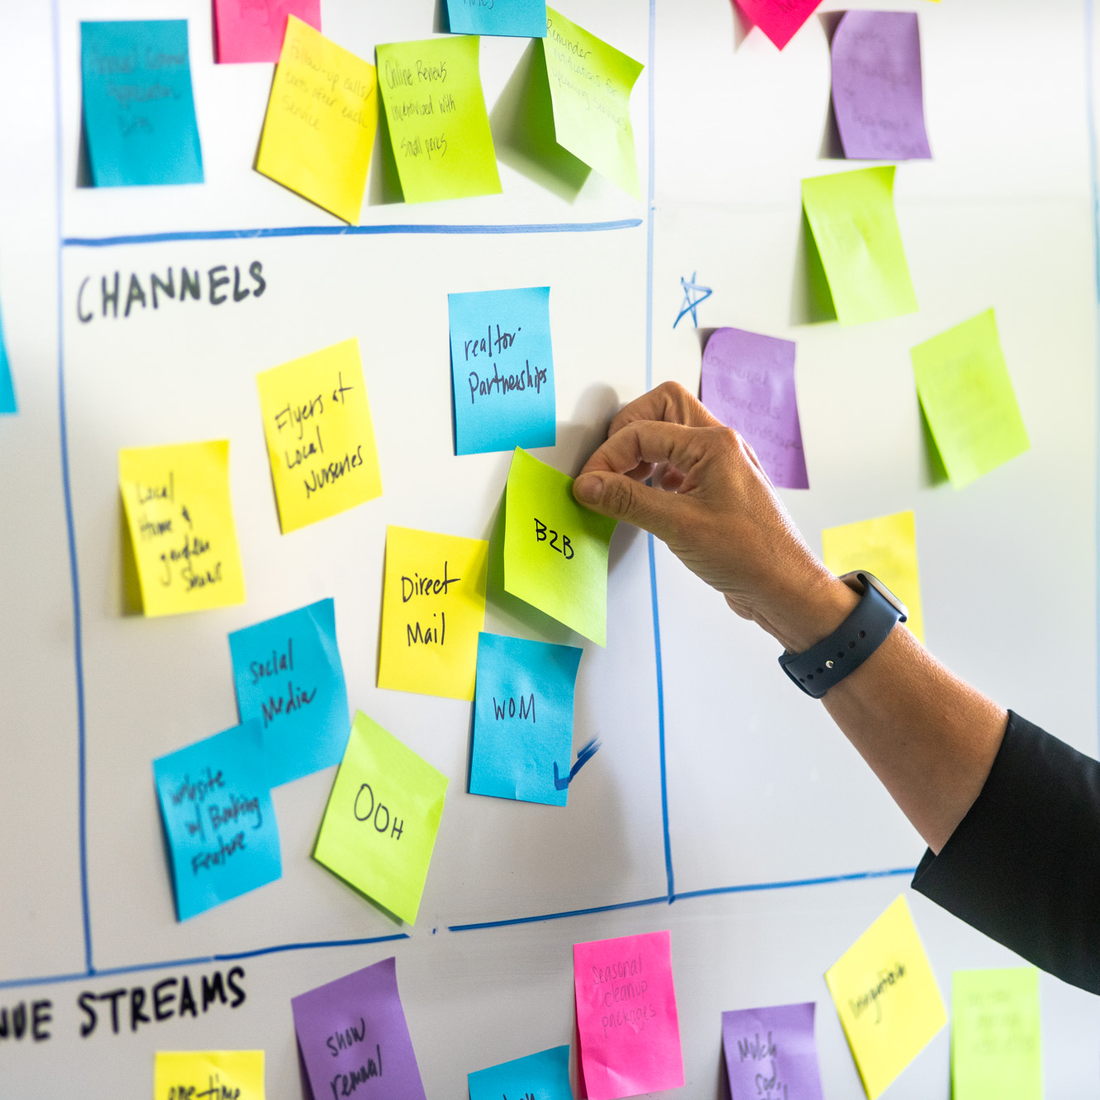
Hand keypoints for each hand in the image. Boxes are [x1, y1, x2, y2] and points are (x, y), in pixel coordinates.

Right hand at [573, 382, 855, 651]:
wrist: (785, 588)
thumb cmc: (750, 556)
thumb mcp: (679, 525)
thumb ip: (628, 501)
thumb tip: (589, 485)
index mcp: (714, 443)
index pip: (644, 431)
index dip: (608, 456)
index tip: (588, 485)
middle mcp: (720, 444)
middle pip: (663, 408)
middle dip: (628, 431)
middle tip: (607, 466)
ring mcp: (720, 464)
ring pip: (672, 432)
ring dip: (642, 451)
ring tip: (621, 482)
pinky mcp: (717, 486)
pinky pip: (679, 462)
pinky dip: (655, 472)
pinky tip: (644, 498)